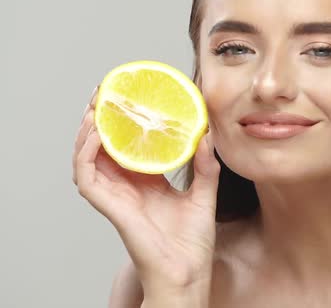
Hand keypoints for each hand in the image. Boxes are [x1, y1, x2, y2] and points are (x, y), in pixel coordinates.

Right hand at [72, 86, 219, 297]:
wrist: (188, 273)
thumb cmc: (193, 243)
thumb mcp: (204, 194)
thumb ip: (206, 166)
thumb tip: (207, 135)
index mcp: (147, 183)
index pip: (129, 146)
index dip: (125, 123)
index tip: (130, 98)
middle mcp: (128, 187)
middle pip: (105, 147)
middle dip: (101, 120)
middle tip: (105, 93)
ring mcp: (116, 196)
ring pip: (89, 158)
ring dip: (88, 131)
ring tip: (95, 107)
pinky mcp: (110, 207)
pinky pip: (87, 177)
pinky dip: (86, 153)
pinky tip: (96, 133)